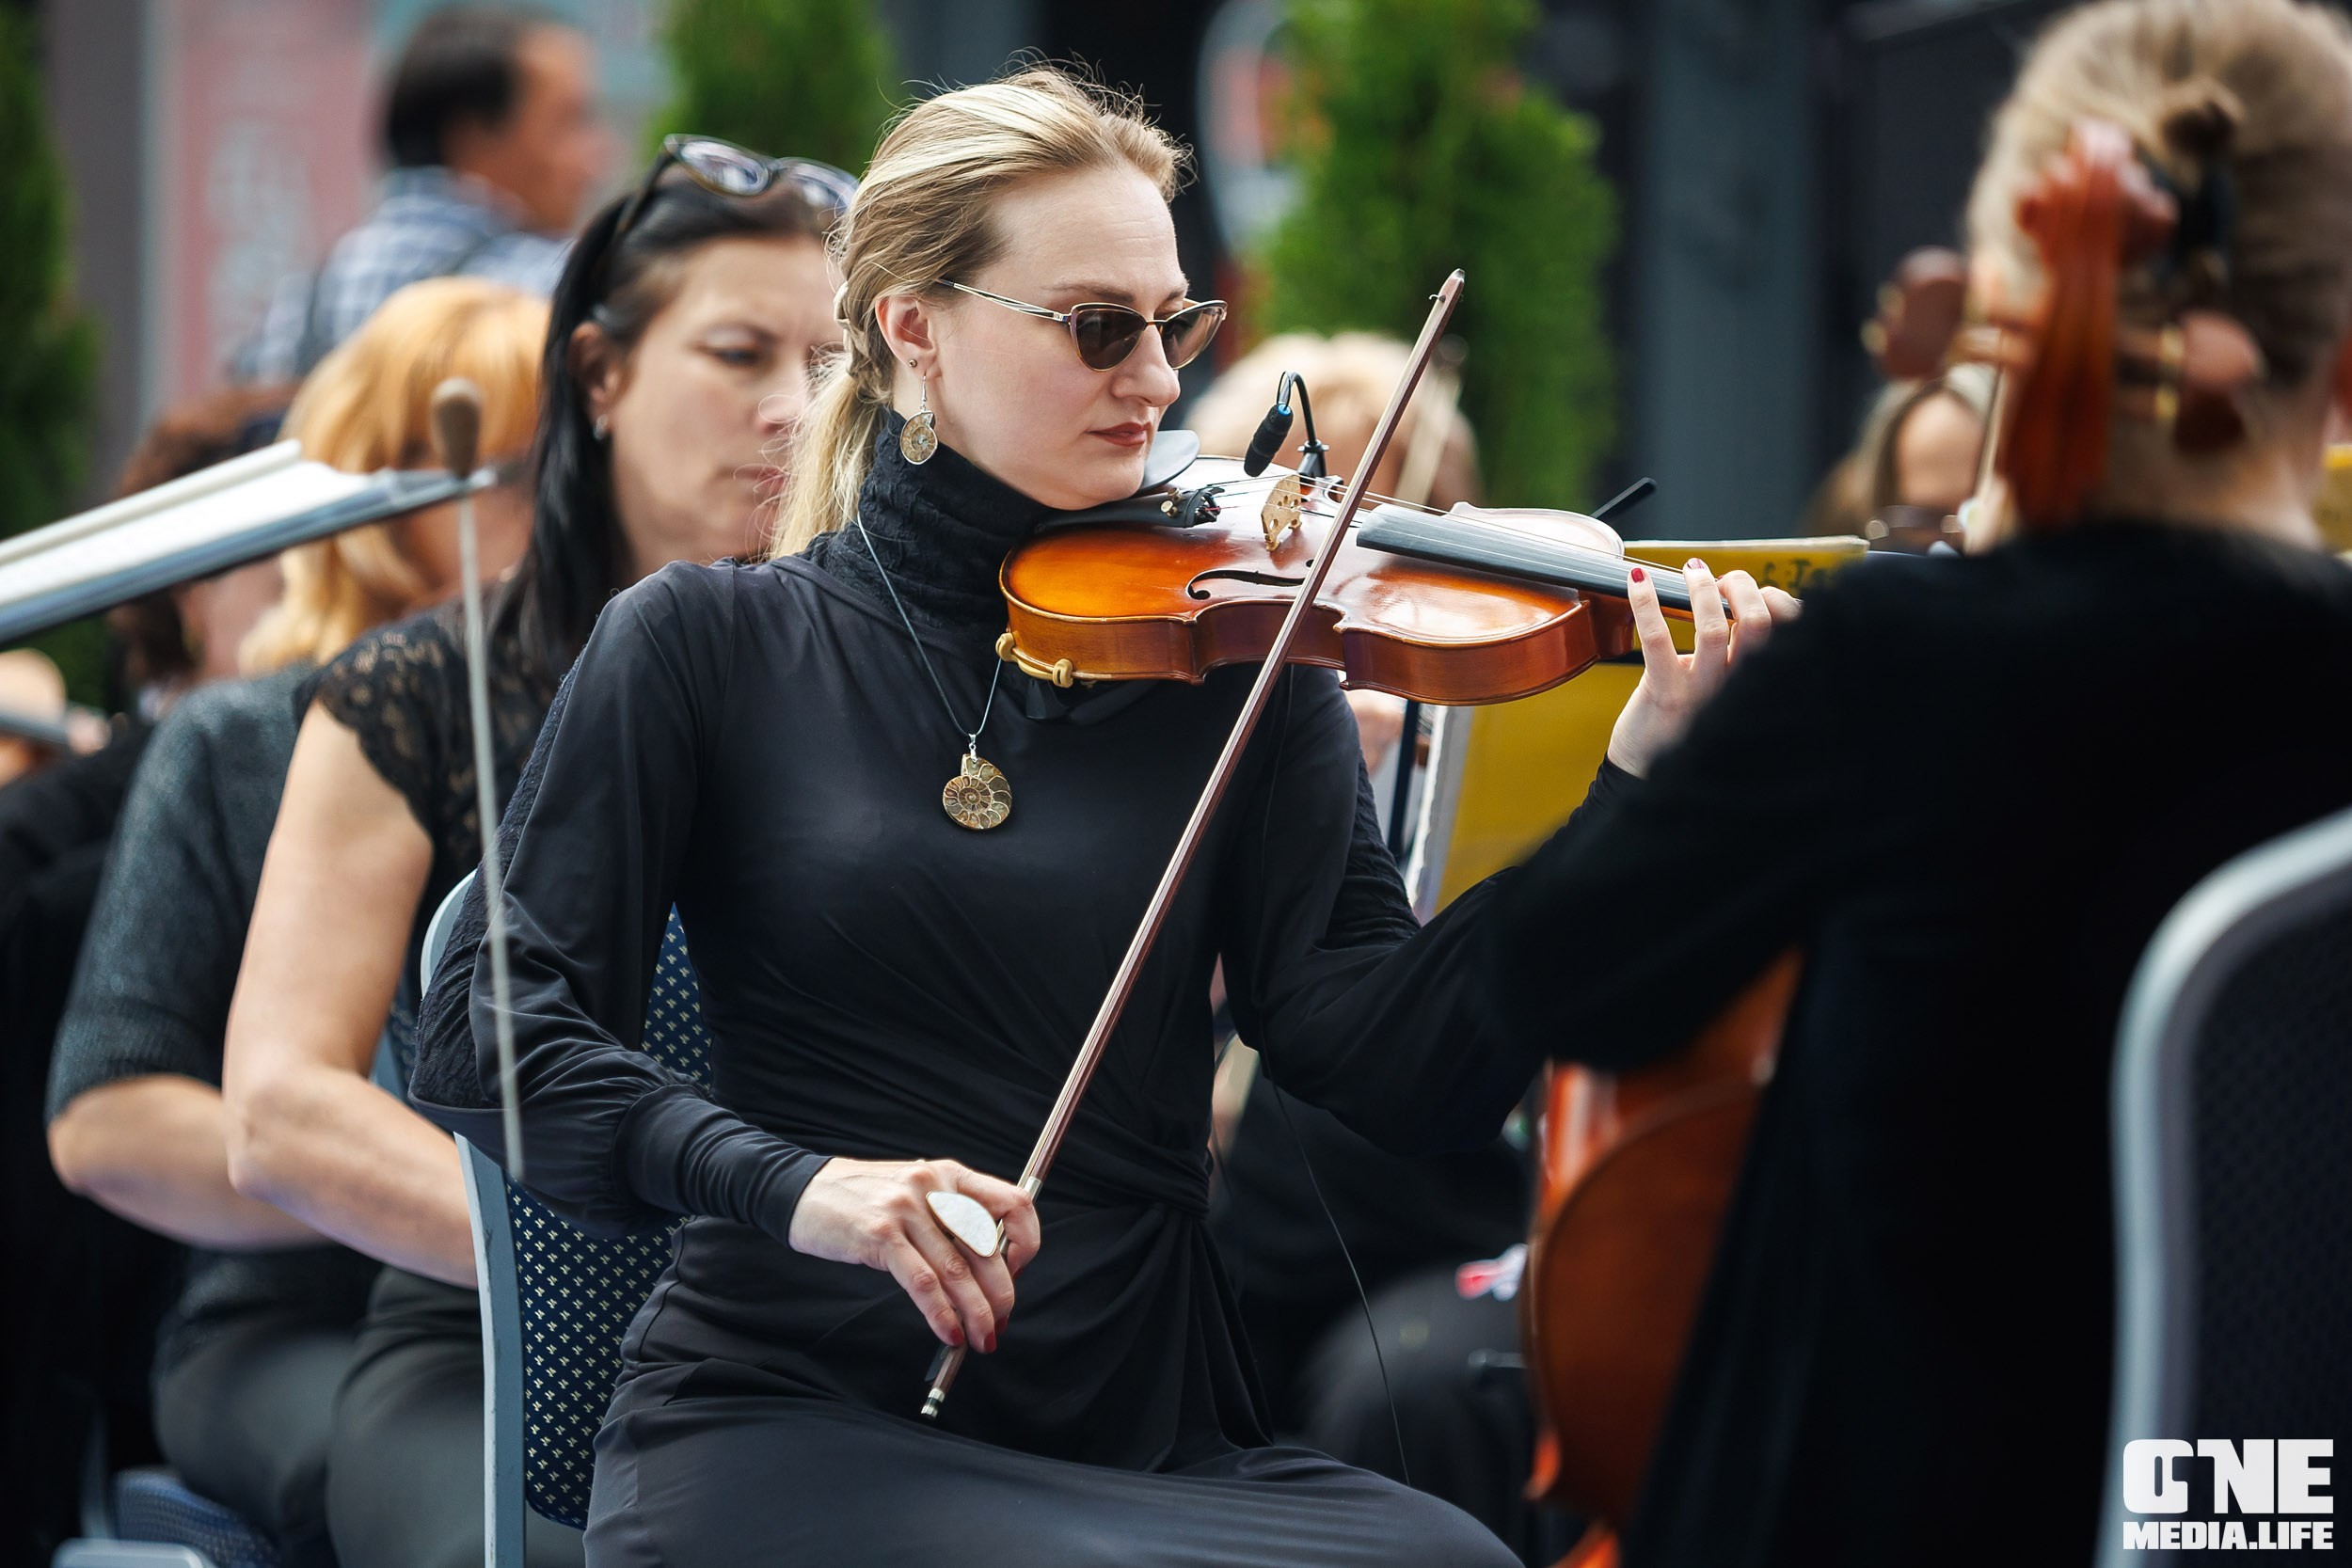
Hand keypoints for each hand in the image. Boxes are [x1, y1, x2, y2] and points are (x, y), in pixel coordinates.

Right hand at [787, 1157, 1038, 1352]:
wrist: (803, 1189)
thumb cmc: (864, 1200)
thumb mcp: (917, 1194)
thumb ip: (951, 1220)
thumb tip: (990, 1276)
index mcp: (951, 1175)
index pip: (1015, 1203)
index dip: (1026, 1243)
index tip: (1019, 1274)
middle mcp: (935, 1186)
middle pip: (988, 1248)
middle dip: (1001, 1295)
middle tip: (999, 1325)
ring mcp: (906, 1209)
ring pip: (957, 1271)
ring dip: (976, 1314)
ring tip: (982, 1339)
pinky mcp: (880, 1235)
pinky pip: (922, 1283)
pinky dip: (940, 1314)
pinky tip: (948, 1332)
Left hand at [1606, 559, 1801, 777]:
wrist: (1644, 772)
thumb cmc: (1682, 724)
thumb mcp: (1723, 691)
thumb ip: (1736, 656)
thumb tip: (1737, 601)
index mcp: (1754, 683)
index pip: (1786, 632)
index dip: (1776, 600)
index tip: (1755, 591)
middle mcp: (1736, 688)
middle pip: (1757, 623)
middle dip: (1743, 587)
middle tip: (1723, 579)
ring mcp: (1701, 692)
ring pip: (1712, 628)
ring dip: (1702, 588)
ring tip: (1693, 570)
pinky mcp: (1665, 695)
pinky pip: (1657, 638)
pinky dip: (1645, 601)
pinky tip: (1638, 578)